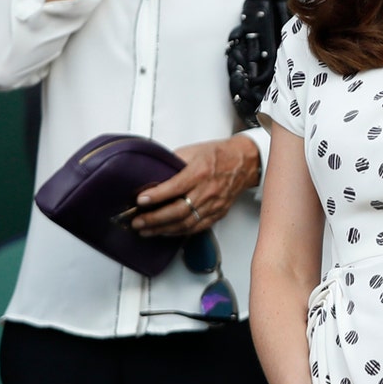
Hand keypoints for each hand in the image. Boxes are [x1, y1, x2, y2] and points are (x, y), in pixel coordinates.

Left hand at [132, 134, 260, 235]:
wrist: (245, 162)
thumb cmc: (219, 155)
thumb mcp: (192, 151)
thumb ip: (172, 163)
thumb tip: (151, 174)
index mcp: (200, 172)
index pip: (175, 187)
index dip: (156, 196)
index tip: (139, 201)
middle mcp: (208, 190)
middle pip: (179, 210)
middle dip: (154, 219)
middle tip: (137, 221)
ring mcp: (214, 204)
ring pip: (186, 223)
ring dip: (163, 229)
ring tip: (146, 230)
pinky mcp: (218, 213)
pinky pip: (197, 227)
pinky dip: (179, 232)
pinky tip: (166, 231)